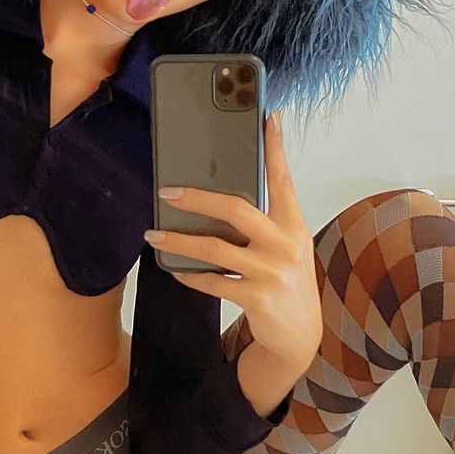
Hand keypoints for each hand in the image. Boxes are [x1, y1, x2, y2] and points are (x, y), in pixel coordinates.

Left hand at [144, 109, 322, 377]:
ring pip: (215, 247)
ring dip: (179, 239)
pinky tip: (176, 268)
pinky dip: (190, 274)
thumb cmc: (285, 281)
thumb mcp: (285, 247)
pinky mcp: (257, 298)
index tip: (268, 117)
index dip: (275, 148)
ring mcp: (272, 272)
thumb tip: (218, 197)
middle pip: (237, 208)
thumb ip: (263, 223)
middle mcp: (286, 244)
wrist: (300, 336)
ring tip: (153, 233)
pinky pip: (213, 281)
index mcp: (293, 225)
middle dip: (197, 197)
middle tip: (167, 191)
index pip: (283, 179)